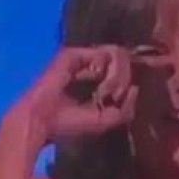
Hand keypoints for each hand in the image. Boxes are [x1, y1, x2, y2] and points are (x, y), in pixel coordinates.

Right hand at [1, 45, 138, 153]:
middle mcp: (91, 67)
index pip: (124, 72)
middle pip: (124, 62)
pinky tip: (100, 84)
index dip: (129, 82)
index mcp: (97, 82)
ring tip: (107, 92)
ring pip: (117, 56)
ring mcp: (83, 59)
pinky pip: (105, 54)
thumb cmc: (71, 124)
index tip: (120, 99)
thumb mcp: (106, 120)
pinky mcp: (75, 54)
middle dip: (124, 80)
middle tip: (114, 96)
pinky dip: (108, 70)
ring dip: (118, 76)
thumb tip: (135, 88)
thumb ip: (126, 108)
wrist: (43, 120)